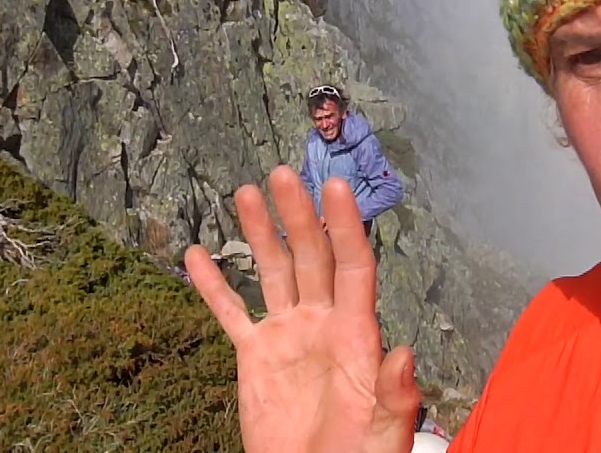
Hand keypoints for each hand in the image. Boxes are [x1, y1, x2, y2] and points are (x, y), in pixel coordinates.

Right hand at [185, 166, 420, 452]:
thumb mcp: (384, 433)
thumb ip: (394, 395)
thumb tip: (404, 354)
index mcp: (357, 334)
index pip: (353, 266)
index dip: (345, 225)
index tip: (335, 186)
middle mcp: (323, 323)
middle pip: (311, 256)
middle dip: (297, 214)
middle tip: (283, 173)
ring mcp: (287, 336)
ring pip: (274, 271)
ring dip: (261, 233)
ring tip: (247, 191)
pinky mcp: (255, 357)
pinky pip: (231, 314)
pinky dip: (213, 286)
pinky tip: (196, 256)